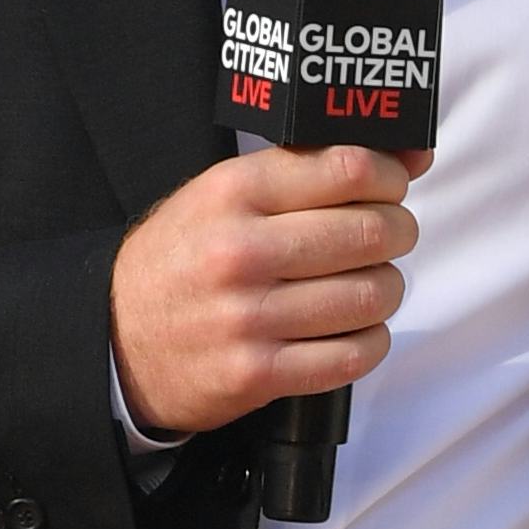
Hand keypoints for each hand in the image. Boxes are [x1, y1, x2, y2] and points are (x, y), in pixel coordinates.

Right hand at [109, 145, 428, 434]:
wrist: (116, 339)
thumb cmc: (183, 260)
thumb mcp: (225, 194)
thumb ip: (309, 171)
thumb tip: (413, 155)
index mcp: (234, 193)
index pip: (348, 169)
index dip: (389, 178)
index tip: (390, 188)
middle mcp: (240, 251)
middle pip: (371, 232)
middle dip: (397, 234)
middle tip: (386, 238)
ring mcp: (248, 316)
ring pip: (371, 296)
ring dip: (385, 290)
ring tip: (365, 286)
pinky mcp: (257, 374)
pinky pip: (353, 356)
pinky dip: (370, 342)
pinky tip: (353, 330)